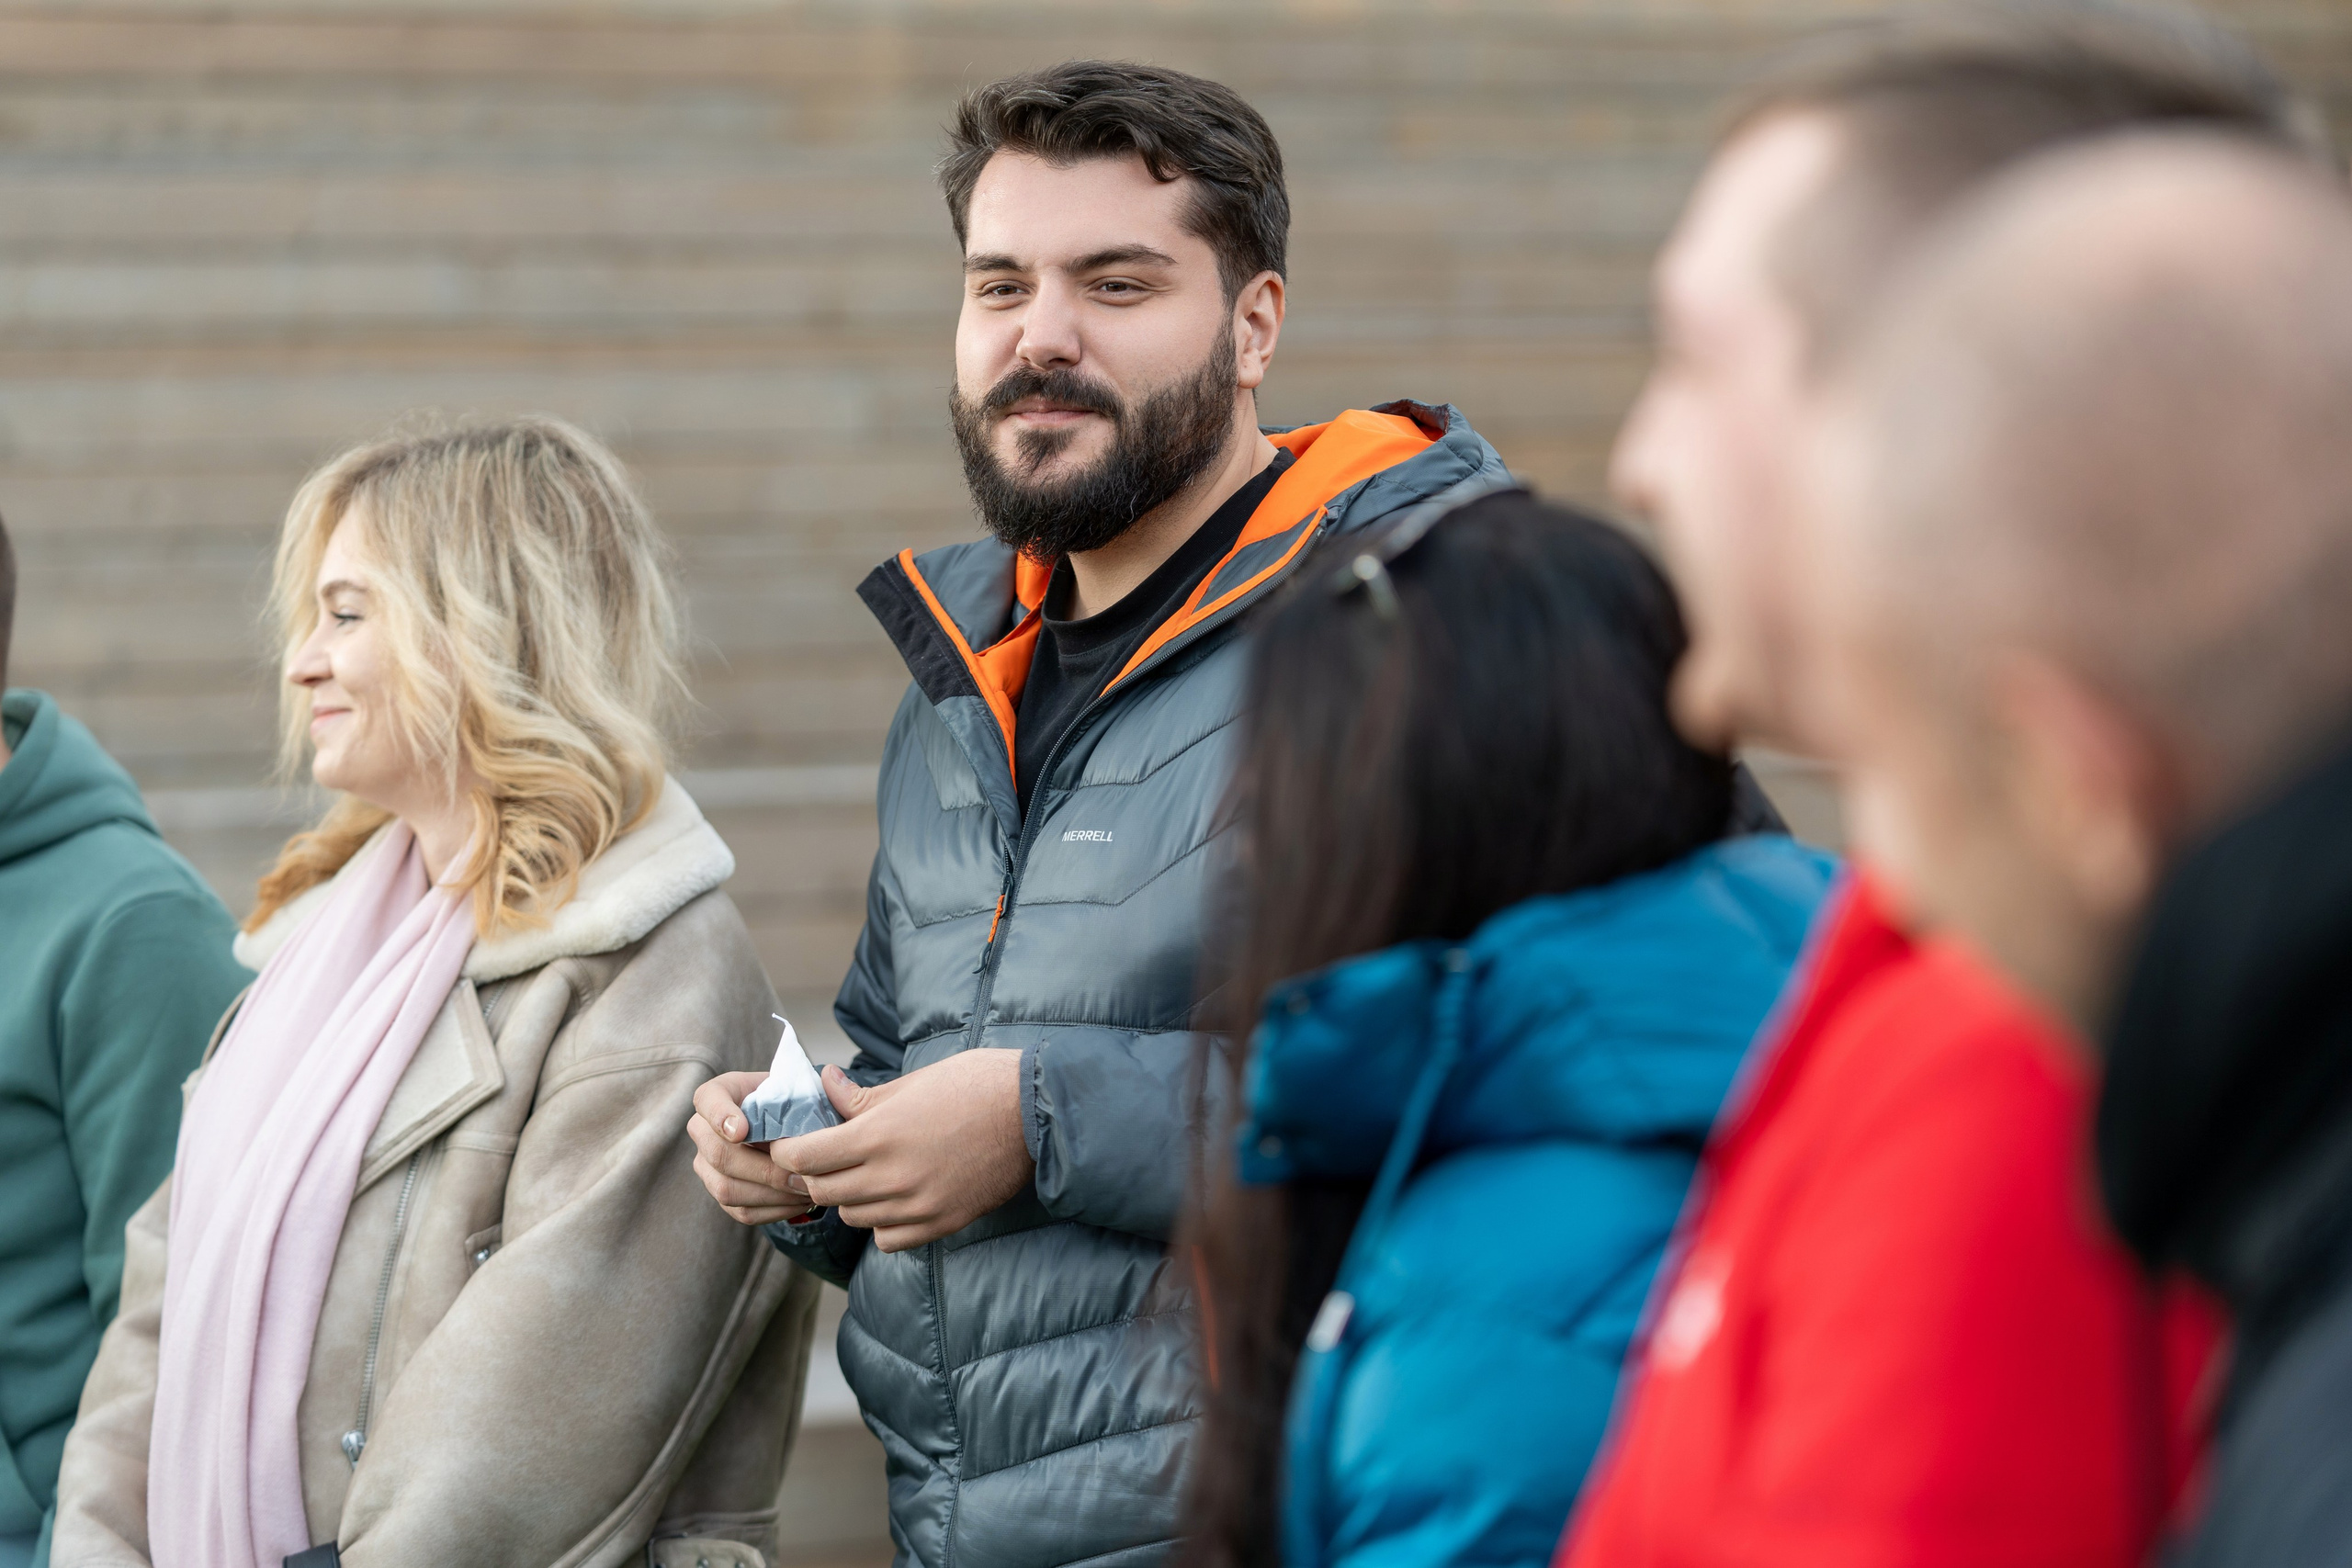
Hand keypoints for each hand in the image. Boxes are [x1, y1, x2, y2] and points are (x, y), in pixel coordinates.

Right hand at [687, 1069, 814, 1226]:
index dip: (721, 1116)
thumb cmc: (794, 1102)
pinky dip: (774, 1210)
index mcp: (718, 1094)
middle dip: (763, 1168)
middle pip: (718, 1154)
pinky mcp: (720, 1193)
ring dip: (771, 1193)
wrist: (790, 1127)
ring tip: (806, 1190)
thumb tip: (831, 1078)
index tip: (742, 1130)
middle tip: (799, 1173)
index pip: (708, 1100)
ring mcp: (706, 1165)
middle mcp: (703, 1130)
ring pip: (727, 1189)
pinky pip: (741, 1210)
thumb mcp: (798, 1086)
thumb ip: (806, 1085)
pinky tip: (800, 1201)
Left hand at [774, 1048, 1033, 1251]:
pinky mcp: (940, 1223)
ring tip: (864, 1174)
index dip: (789, 1151)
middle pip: (822, 1191)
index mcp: (880, 1134)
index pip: (805, 1157)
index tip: (791, 1143)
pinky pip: (887, 1239)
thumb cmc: (974, 1086)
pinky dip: (881, 1223)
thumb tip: (824, 1084)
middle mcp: (892, 1176)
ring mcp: (917, 1205)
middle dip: (813, 1174)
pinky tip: (893, 1199)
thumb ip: (860, 1097)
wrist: (1034, 1114)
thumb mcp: (912, 1082)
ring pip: (853, 1217)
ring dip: (849, 1198)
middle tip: (824, 1157)